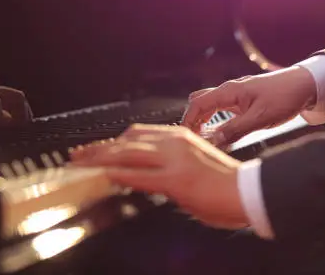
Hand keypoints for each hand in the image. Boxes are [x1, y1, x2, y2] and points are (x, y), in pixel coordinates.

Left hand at [71, 124, 248, 229]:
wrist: (247, 190)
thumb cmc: (224, 181)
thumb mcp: (193, 162)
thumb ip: (169, 162)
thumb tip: (147, 170)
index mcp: (180, 136)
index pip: (137, 133)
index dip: (112, 140)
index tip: (96, 146)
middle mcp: (175, 142)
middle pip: (126, 140)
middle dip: (98, 148)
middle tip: (78, 154)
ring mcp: (175, 159)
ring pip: (128, 153)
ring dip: (100, 158)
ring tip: (82, 164)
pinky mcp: (176, 179)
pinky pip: (140, 175)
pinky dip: (118, 174)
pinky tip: (104, 176)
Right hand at [182, 66, 315, 145]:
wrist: (305, 85)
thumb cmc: (285, 97)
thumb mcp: (260, 118)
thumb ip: (235, 130)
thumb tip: (213, 141)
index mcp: (229, 91)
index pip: (197, 104)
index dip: (187, 121)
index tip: (184, 138)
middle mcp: (230, 90)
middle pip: (200, 102)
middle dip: (192, 120)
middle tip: (191, 140)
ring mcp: (237, 94)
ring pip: (211, 105)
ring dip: (203, 120)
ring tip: (203, 139)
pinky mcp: (245, 100)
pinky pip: (222, 108)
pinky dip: (215, 120)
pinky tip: (220, 133)